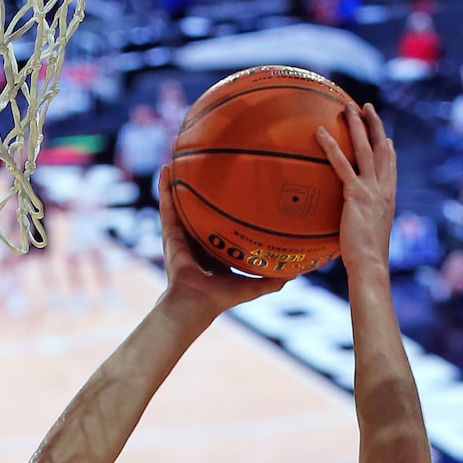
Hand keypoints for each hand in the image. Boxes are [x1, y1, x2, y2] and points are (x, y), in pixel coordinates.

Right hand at [157, 171, 287, 323]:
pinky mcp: (170, 235)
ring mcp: (181, 237)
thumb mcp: (253, 286)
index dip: (224, 211)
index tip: (234, 192)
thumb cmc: (222, 298)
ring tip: (180, 159)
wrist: (197, 303)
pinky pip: (167, 207)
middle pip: (198, 210)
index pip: (220, 227)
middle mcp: (196, 242)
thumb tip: (297, 274)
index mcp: (214, 253)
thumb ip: (273, 280)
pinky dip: (165, 188)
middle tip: (206, 168)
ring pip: (179, 204)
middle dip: (200, 192)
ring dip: (178, 182)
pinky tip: (167, 169)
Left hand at [316, 102, 396, 281]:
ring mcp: (372, 190)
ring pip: (365, 149)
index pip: (390, 167)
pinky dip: (331, 147)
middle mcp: (384, 189)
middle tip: (367, 107)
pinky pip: (342, 165)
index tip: (384, 136)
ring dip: (357, 125)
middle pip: (381, 149)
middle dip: (375, 125)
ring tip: (348, 107)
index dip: (387, 149)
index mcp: (389, 198)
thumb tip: (353, 227)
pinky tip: (319, 133)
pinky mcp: (357, 195)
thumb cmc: (367, 260)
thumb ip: (363, 224)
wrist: (371, 265)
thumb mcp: (368, 236)